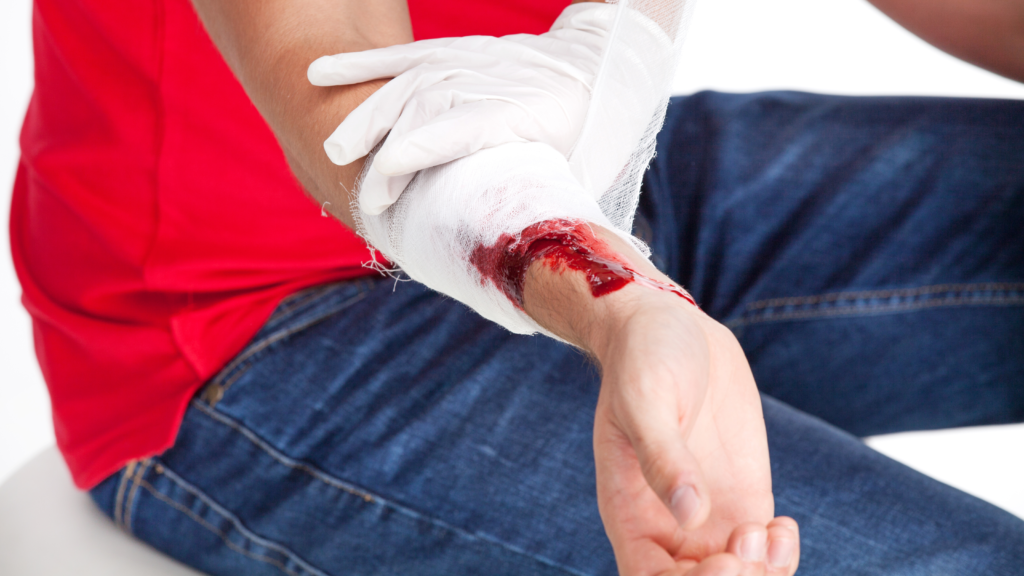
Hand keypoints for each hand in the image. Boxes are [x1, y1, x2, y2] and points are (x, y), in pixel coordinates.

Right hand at [307, 2, 671, 214]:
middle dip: (382, 151)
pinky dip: (365, 66)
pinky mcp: (463, 49)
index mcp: (526, 109)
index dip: (406, 163)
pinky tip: (322, 74)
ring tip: (334, 150)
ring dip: (366, 116)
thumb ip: (544, 208)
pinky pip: (408, 55)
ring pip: (408, 82)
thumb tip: (520, 271)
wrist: (612, 65)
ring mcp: (475, 58)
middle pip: (421, 108)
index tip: (378, 199)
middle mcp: (494, 77)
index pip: (450, 132)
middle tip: (360, 198)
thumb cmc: (602, 131)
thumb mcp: (584, 174)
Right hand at [592, 294, 798, 574]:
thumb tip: (690, 515)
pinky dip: (780, 554)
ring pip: (739, 575)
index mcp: (629, 511)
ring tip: (770, 530)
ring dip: (763, 573)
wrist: (669, 325)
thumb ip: (663, 457)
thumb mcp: (645, 401)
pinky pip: (763, 549)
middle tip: (750, 539)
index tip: (724, 558)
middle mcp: (667, 523)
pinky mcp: (742, 494)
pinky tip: (783, 525)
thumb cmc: (642, 358)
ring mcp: (709, 512)